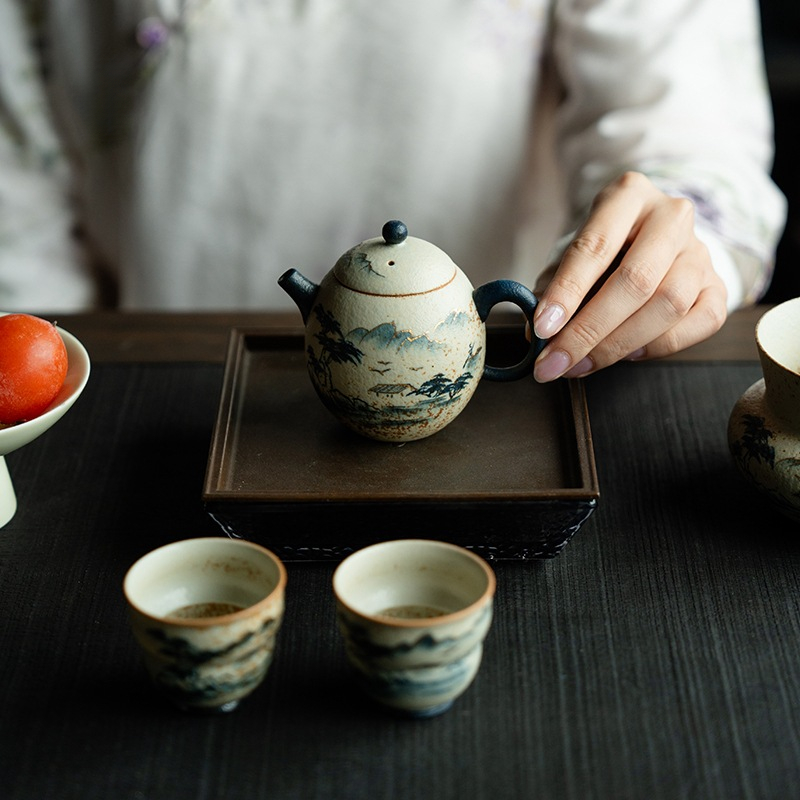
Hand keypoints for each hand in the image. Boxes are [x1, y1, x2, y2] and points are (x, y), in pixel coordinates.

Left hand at [531, 171, 727, 381]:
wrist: (650, 242)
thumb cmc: (603, 251)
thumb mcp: (569, 258)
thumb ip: (552, 290)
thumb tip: (537, 336)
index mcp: (627, 195)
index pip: (595, 247)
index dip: (567, 292)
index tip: (542, 328)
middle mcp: (671, 216)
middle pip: (636, 280)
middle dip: (590, 330)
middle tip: (557, 362)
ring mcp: (701, 250)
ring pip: (669, 304)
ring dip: (619, 344)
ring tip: (581, 364)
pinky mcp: (719, 284)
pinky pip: (701, 323)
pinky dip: (660, 346)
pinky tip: (628, 354)